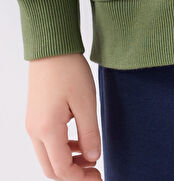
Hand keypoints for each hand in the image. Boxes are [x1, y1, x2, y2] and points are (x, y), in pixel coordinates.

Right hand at [25, 53, 101, 179]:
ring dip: (68, 163)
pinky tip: (79, 143)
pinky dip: (62, 150)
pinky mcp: (36, 117)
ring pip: (48, 157)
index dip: (80, 179)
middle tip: (95, 173)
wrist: (51, 47)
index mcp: (47, 129)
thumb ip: (90, 133)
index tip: (99, 177)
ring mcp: (33, 124)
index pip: (62, 169)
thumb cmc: (68, 70)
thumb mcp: (86, 101)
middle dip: (73, 176)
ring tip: (90, 158)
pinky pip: (46, 143)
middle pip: (51, 169)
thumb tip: (93, 158)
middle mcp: (35, 131)